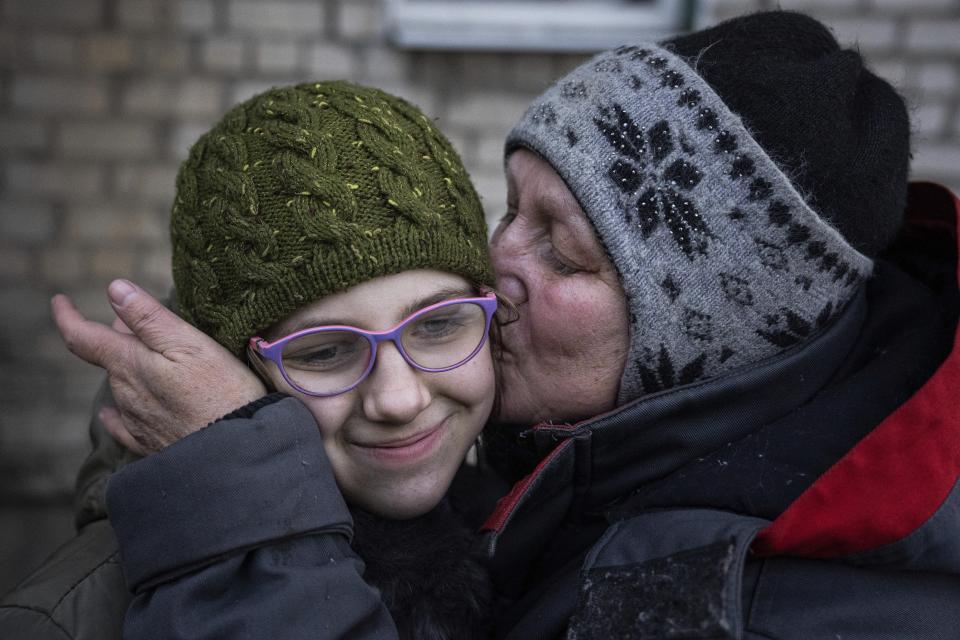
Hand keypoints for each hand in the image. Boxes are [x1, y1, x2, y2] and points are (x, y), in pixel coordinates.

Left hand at [52, 279, 267, 454]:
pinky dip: (118, 412)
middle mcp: (124, 394)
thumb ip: (149, 317)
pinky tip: (112, 416)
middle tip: (132, 321)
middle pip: (109, 359)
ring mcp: (136, 421)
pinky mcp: (151, 444)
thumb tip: (114, 289)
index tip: (60, 300)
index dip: (67, 316)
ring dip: (130, 367)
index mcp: (128, 365)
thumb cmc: (221, 391)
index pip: (82, 337)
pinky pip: (124, 424)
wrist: (235, 451)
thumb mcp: (189, 344)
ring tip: (151, 358)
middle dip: (117, 338)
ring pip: (122, 386)